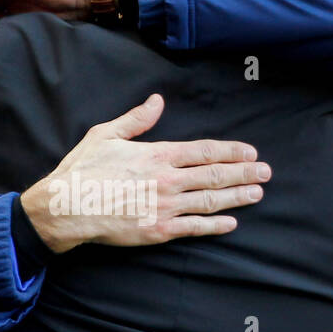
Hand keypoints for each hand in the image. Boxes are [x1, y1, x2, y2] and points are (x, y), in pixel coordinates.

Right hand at [20, 94, 270, 251]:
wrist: (66, 207)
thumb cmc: (82, 170)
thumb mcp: (106, 134)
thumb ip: (136, 119)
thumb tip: (158, 101)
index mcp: (158, 154)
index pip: (205, 151)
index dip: (231, 151)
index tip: (250, 152)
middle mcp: (167, 179)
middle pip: (216, 175)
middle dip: (245, 172)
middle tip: (266, 172)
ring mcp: (165, 207)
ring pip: (211, 200)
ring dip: (238, 196)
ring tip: (258, 193)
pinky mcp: (158, 230)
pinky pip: (194, 227)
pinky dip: (216, 225)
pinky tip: (232, 222)